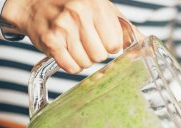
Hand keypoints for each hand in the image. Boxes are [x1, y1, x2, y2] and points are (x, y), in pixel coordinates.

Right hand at [1, 0, 140, 72]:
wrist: (33, 3)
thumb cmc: (73, 7)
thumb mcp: (102, 9)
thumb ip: (126, 29)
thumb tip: (148, 46)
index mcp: (97, 4)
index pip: (115, 44)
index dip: (108, 45)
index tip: (100, 38)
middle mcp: (79, 13)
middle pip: (100, 56)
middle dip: (94, 53)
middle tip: (84, 41)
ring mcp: (63, 27)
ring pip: (85, 63)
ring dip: (81, 59)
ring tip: (73, 43)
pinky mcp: (50, 41)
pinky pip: (71, 67)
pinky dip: (70, 64)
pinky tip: (64, 50)